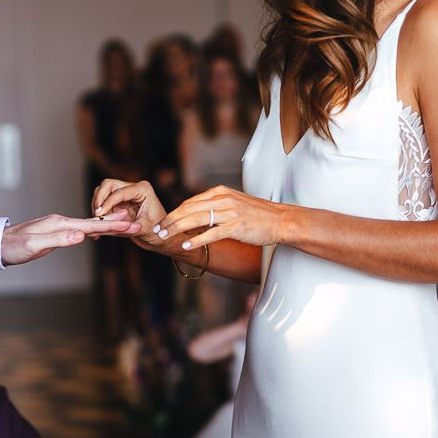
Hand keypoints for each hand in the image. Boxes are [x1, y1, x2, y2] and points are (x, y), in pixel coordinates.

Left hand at [1, 213, 138, 265]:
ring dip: (108, 225)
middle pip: (95, 223)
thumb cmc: (14, 247)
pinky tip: (100, 230)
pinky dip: (96, 230)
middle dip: (116, 223)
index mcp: (61, 224)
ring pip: (90, 226)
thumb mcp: (35, 245)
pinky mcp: (57, 233)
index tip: (130, 225)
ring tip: (126, 224)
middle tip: (136, 224)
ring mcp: (60, 227)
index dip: (112, 226)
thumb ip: (59, 240)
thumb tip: (81, 235)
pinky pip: (82, 231)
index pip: (92, 225)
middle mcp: (62, 222)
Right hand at [92, 179, 166, 248]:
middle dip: (99, 199)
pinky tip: (98, 224)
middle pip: (108, 185)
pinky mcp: (119, 202)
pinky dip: (98, 211)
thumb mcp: (145, 229)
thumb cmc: (158, 231)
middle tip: (96, 215)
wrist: (160, 236)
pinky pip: (103, 202)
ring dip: (97, 205)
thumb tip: (111, 224)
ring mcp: (125, 193)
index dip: (107, 202)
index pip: (119, 192)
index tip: (99, 214)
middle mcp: (133, 188)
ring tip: (97, 221)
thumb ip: (128, 226)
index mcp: (143, 190)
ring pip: (102, 191)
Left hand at [154, 185, 284, 250]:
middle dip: (170, 220)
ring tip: (165, 237)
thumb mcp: (234, 204)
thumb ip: (215, 207)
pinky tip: (186, 245)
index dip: (174, 212)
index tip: (163, 222)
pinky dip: (197, 239)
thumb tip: (196, 216)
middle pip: (188, 209)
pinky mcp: (236, 227)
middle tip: (157, 230)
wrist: (281, 220)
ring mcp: (229, 213)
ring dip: (177, 229)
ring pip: (196, 219)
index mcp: (220, 192)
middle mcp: (223, 200)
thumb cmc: (258, 215)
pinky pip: (211, 233)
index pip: (190, 202)